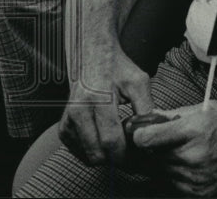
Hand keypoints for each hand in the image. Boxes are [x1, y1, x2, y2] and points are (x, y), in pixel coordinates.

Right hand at [60, 43, 152, 164]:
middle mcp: (78, 112)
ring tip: (123, 142)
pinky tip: (108, 139)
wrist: (93, 57)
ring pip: (89, 157)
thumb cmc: (118, 68)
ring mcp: (68, 122)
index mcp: (97, 100)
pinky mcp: (64, 129)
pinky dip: (97, 151)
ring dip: (108, 157)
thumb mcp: (139, 82)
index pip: (110, 140)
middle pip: (98, 154)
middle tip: (135, 152)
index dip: (127, 154)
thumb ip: (146, 108)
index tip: (141, 156)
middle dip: (119, 158)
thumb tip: (152, 133)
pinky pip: (81, 152)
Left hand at [133, 102, 216, 195]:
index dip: (140, 133)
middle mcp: (193, 156)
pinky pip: (172, 182)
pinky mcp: (199, 191)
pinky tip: (191, 160)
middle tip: (165, 137)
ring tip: (183, 147)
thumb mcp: (207, 108)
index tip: (141, 130)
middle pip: (150, 156)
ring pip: (159, 170)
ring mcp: (195, 177)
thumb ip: (173, 115)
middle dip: (153, 146)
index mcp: (195, 130)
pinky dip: (175, 172)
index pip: (146, 139)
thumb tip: (147, 119)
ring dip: (163, 160)